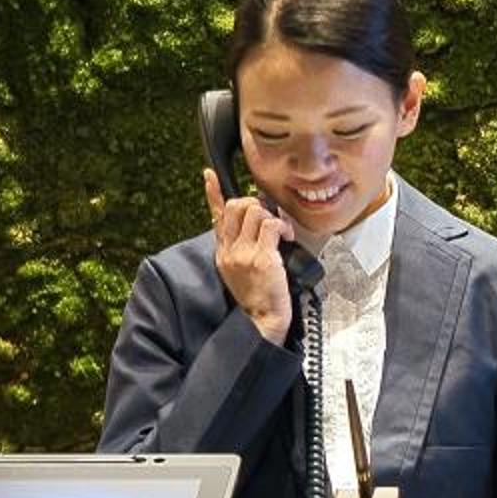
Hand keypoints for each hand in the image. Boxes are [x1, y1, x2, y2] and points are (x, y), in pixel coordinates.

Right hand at [205, 167, 294, 344]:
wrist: (262, 322)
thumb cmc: (259, 297)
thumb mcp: (240, 270)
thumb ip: (241, 247)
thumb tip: (256, 225)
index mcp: (223, 253)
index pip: (216, 216)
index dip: (213, 193)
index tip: (210, 176)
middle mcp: (229, 251)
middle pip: (236, 206)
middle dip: (255, 204)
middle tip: (269, 218)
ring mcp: (244, 254)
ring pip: (255, 211)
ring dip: (271, 215)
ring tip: (280, 232)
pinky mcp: (261, 258)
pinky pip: (271, 225)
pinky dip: (282, 226)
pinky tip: (286, 237)